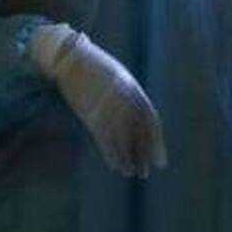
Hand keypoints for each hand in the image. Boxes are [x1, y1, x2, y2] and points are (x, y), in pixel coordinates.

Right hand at [31, 25, 167, 177]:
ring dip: (129, 158)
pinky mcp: (90, 114)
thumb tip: (140, 118)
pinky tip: (117, 166)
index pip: (150, 120)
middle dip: (145, 152)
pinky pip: (104, 139)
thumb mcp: (120, 77)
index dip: (157, 142)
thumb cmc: (96, 67)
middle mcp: (123, 99)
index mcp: (133, 89)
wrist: (70, 58)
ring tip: (134, 173)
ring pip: (122, 139)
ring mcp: (107, 107)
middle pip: (139, 132)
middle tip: (148, 170)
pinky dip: (112, 154)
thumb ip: (131, 95)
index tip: (161, 160)